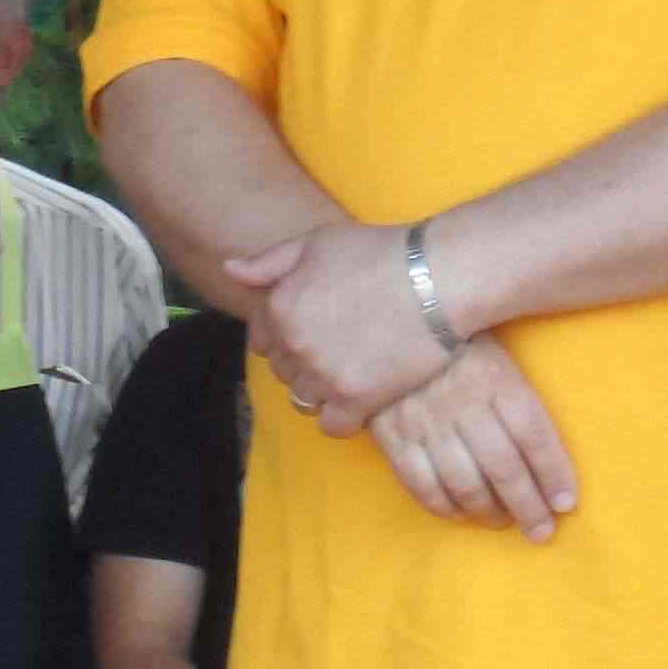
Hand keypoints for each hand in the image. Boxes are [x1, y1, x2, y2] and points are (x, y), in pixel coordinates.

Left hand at [225, 221, 448, 432]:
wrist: (438, 278)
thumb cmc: (379, 253)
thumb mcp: (316, 243)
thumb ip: (268, 262)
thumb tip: (229, 271)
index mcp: (279, 307)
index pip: (262, 342)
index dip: (288, 337)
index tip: (318, 329)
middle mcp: (295, 344)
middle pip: (285, 372)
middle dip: (305, 363)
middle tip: (342, 346)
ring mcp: (324, 374)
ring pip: (304, 400)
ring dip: (322, 390)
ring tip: (353, 368)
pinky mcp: (356, 399)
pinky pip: (331, 426)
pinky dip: (343, 417)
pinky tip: (362, 395)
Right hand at [364, 338, 580, 542]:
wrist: (388, 328)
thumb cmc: (458, 348)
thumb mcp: (497, 357)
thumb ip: (520, 402)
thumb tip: (550, 465)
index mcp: (495, 378)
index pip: (533, 434)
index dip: (553, 474)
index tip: (565, 504)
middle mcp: (462, 401)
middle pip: (503, 467)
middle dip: (527, 507)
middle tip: (541, 531)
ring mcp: (424, 421)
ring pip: (464, 482)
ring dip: (489, 511)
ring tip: (503, 522)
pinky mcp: (391, 436)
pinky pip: (421, 484)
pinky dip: (445, 508)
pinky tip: (461, 513)